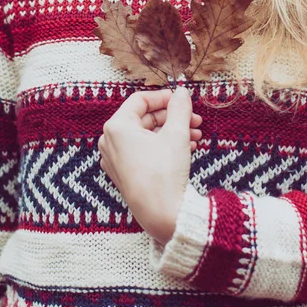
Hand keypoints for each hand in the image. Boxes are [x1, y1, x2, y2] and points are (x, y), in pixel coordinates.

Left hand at [98, 86, 201, 244]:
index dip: (164, 97)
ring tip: (196, 136)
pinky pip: (144, 151)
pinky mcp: (124, 174)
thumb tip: (182, 91)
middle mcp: (110, 142)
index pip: (140, 100)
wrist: (161, 214)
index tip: (183, 99)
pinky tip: (187, 149)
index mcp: (117, 127)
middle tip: (195, 120)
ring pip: (147, 136)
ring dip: (172, 132)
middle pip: (145, 118)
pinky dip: (164, 146)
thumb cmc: (164, 173)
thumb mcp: (177, 133)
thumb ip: (179, 108)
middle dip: (173, 118)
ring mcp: (115, 159)